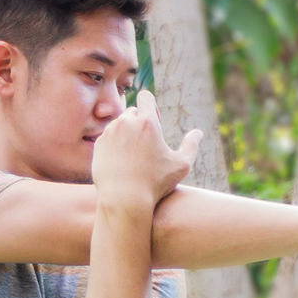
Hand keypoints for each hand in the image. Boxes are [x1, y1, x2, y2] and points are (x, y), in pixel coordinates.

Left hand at [93, 90, 200, 208]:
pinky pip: (108, 138)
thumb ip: (191, 145)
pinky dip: (115, 145)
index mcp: (147, 122)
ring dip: (127, 134)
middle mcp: (125, 122)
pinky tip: (122, 162)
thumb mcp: (181, 165)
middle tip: (147, 143)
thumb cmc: (155, 183)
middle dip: (139, 122)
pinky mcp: (98, 145)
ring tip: (135, 155)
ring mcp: (109, 133)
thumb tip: (198, 133)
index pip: (146, 97)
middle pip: (132, 111)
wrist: (124, 200)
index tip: (156, 120)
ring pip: (119, 125)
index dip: (152, 105)